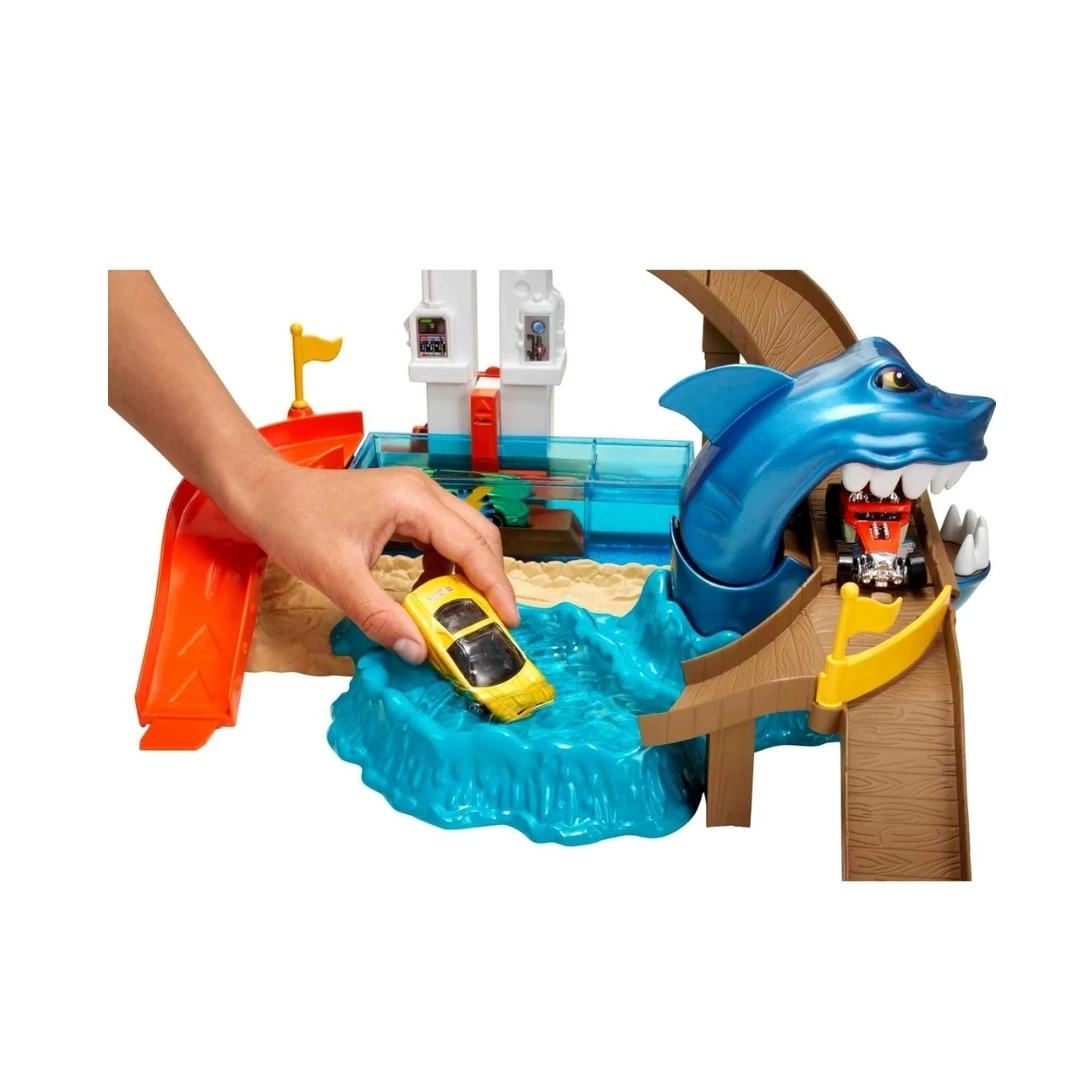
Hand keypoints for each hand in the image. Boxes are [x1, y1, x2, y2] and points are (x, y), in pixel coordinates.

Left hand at [234, 461, 519, 663]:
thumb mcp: (337, 577)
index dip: (495, 586)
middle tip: (492, 621)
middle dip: (489, 579)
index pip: (471, 546)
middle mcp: (422, 491)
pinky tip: (429, 591)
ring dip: (467, 573)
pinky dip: (444, 565)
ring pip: (463, 535)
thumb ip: (380, 616)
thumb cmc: (295, 523)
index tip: (508, 621)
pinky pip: (440, 536)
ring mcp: (414, 495)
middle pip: (479, 535)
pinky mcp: (403, 505)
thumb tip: (417, 650)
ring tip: (462, 612)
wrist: (265, 493)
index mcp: (414, 500)